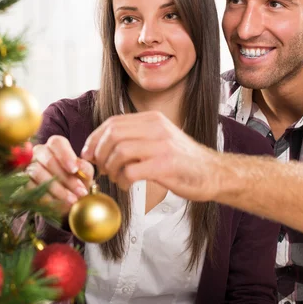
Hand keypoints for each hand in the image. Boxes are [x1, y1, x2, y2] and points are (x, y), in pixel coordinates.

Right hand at [27, 136, 93, 213]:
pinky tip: (58, 205)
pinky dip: (46, 197)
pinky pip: (30, 187)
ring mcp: (28, 166)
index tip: (74, 169)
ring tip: (72, 200)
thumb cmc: (76, 181)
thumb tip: (79, 166)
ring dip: (57, 188)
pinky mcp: (21, 182)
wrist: (65, 200)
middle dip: (65, 177)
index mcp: (55, 146)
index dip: (65, 155)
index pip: (57, 142)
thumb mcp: (85, 175)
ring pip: (37, 172)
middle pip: (48, 159)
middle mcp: (39, 152)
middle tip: (80, 192)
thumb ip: (85, 168)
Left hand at [81, 111, 220, 200]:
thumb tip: (103, 146)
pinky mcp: (166, 165)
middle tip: (99, 168)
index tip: (88, 154)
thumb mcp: (160, 139)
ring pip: (119, 151)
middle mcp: (157, 128)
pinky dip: (122, 180)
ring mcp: (162, 146)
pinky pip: (131, 171)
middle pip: (113, 134)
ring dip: (110, 168)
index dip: (95, 138)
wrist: (214, 174)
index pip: (113, 122)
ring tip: (115, 178)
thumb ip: (136, 137)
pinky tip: (126, 185)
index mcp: (153, 119)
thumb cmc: (184, 161)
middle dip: (99, 153)